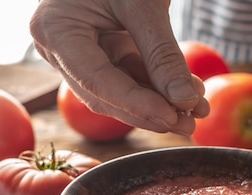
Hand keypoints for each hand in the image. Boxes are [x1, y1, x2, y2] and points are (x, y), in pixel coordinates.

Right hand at [30, 0, 208, 134]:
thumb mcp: (143, 4)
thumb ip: (162, 54)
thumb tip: (185, 101)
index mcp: (56, 30)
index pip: (96, 81)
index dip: (135, 104)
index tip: (171, 117)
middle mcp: (59, 47)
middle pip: (106, 95)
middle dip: (151, 112)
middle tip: (189, 125)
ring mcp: (78, 52)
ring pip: (120, 92)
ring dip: (159, 104)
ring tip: (196, 111)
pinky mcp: (100, 51)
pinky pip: (128, 77)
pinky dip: (158, 87)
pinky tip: (187, 94)